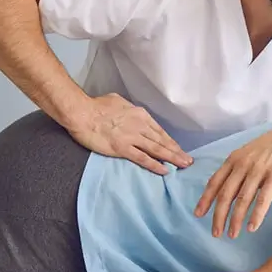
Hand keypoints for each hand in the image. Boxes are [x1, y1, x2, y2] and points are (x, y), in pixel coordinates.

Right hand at [68, 93, 191, 174]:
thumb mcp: (119, 101)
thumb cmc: (97, 105)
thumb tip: (131, 114)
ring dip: (172, 158)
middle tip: (189, 161)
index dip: (171, 142)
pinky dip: (155, 165)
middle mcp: (140, 126)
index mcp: (140, 115)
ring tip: (183, 166)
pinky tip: (165, 170)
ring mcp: (132, 137)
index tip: (179, 149)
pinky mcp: (122, 148)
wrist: (82, 112)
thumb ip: (129, 110)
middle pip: (163, 141)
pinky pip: (143, 158)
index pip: (160, 131)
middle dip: (177, 152)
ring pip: (157, 150)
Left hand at [194, 116, 271, 238]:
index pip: (214, 182)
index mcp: (234, 158)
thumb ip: (238, 170)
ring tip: (232, 234)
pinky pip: (263, 199)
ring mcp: (259, 170)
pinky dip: (256, 215)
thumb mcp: (250, 153)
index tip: (198, 215)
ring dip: (236, 220)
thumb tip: (228, 191)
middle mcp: (243, 164)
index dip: (205, 200)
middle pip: (225, 194)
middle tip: (215, 234)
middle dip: (218, 216)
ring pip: (243, 199)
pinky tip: (252, 228)